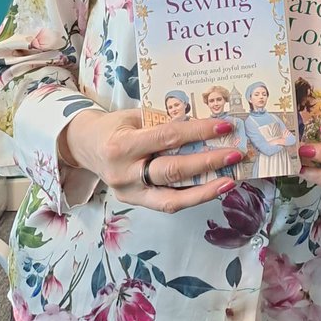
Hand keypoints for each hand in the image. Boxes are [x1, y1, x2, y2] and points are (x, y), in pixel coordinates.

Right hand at [60, 108, 240, 211]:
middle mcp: (124, 173)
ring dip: (206, 189)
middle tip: (234, 153)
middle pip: (173, 170)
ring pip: (172, 198)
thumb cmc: (115, 126)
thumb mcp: (134, 115)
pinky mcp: (135, 202)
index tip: (224, 125)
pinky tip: (213, 188)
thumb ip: (164, 121)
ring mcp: (129, 192)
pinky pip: (167, 204)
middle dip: (208, 162)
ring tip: (231, 180)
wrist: (85, 146)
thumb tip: (205, 120)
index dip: (198, 132)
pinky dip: (193, 197)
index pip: (167, 137)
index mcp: (122, 145)